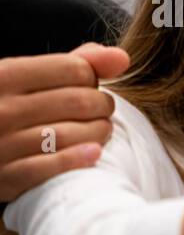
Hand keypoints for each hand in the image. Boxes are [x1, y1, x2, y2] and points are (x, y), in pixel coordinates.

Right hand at [0, 42, 130, 201]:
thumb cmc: (8, 105)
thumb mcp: (28, 77)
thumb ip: (74, 63)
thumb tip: (122, 57)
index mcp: (4, 76)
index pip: (74, 69)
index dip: (92, 77)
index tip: (89, 87)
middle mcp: (0, 109)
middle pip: (79, 101)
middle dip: (102, 106)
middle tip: (102, 111)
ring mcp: (2, 144)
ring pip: (71, 135)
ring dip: (98, 132)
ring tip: (101, 131)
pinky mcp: (6, 177)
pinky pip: (52, 167)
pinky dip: (79, 159)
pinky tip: (95, 153)